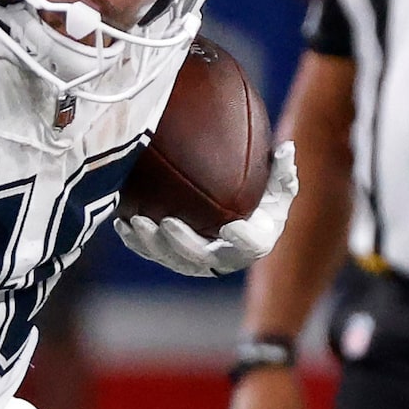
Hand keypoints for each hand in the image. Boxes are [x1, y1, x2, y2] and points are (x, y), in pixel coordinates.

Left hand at [118, 142, 299, 278]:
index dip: (242, 240)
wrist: (239, 220)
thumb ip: (283, 170)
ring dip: (150, 244)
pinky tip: (122, 223)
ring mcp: (193, 261)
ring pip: (169, 259)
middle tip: (166, 222)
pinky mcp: (171, 256)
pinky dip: (135, 241)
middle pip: (200, 258)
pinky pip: (150, 253)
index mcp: (254, 243)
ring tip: (136, 223)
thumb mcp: (279, 186)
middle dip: (181, 243)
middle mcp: (222, 258)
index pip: (251, 248)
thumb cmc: (262, 201)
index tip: (232, 226)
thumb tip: (286, 147)